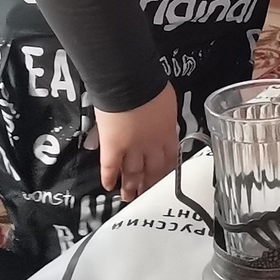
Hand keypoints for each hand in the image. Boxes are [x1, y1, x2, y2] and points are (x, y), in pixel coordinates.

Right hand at [95, 84, 182, 201]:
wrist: (130, 82)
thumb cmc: (149, 85)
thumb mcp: (166, 103)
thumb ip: (165, 117)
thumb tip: (164, 118)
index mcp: (167, 133)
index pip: (170, 158)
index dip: (167, 171)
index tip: (166, 180)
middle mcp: (151, 145)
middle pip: (153, 171)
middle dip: (150, 184)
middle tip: (147, 195)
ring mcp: (131, 148)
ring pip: (133, 173)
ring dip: (131, 187)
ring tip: (129, 197)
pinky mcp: (112, 147)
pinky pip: (110, 167)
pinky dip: (109, 178)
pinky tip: (109, 186)